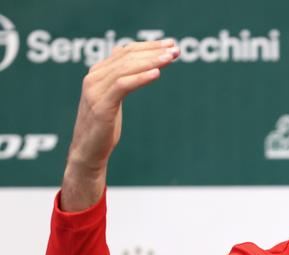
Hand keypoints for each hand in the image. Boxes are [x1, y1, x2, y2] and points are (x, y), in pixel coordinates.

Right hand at [62, 39, 178, 210]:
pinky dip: (140, 77)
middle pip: (128, 56)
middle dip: (154, 50)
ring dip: (151, 60)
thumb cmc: (104, 128)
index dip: (149, 46)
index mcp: (98, 73)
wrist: (88, 152)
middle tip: (175, 49)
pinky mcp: (101, 105)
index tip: (171, 45)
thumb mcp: (114, 100)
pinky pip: (122, 85)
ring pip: (126, 67)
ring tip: (170, 58)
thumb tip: (145, 68)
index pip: (125, 51)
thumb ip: (123, 81)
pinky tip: (157, 73)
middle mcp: (94, 77)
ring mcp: (95, 90)